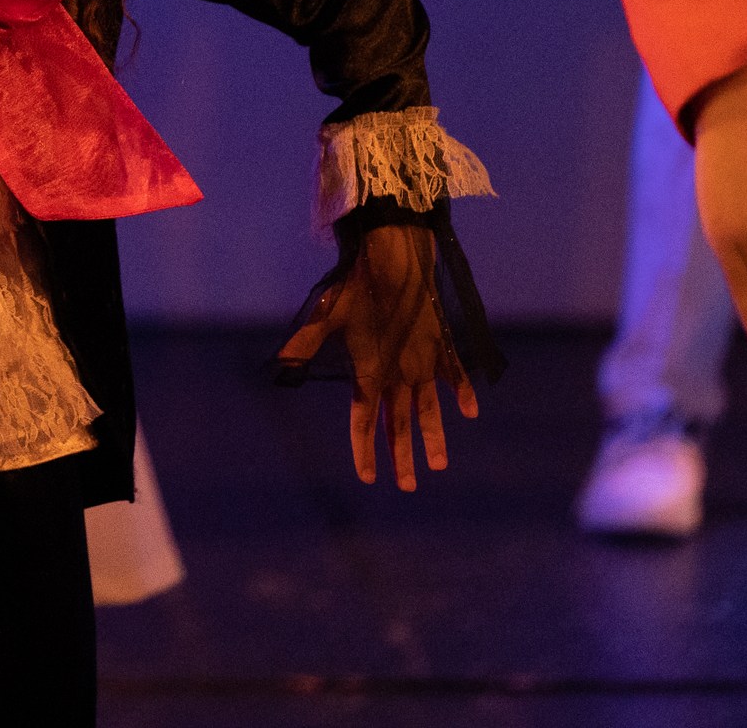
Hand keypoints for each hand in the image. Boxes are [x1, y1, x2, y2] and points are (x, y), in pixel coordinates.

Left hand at [278, 224, 477, 489]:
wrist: (395, 260)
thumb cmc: (355, 287)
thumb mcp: (324, 315)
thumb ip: (304, 343)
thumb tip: (278, 364)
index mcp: (370, 373)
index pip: (364, 422)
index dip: (364, 451)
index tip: (368, 478)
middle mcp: (399, 375)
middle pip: (399, 426)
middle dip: (402, 457)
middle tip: (406, 487)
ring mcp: (424, 362)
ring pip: (429, 410)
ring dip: (433, 438)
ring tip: (438, 466)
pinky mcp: (441, 346)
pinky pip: (454, 377)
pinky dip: (462, 394)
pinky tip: (468, 412)